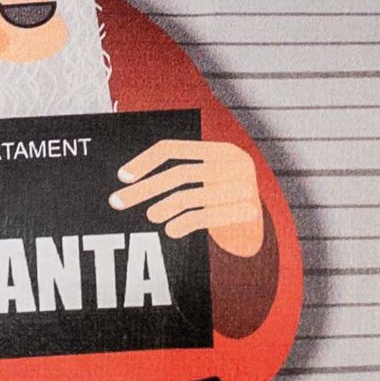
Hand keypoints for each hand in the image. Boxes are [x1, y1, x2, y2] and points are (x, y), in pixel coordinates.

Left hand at [110, 137, 264, 258]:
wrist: (262, 229)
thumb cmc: (226, 202)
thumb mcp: (209, 180)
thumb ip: (182, 174)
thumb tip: (129, 178)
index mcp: (222, 150)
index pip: (174, 149)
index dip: (145, 161)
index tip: (122, 177)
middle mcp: (234, 164)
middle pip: (177, 174)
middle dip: (143, 188)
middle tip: (117, 201)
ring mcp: (243, 188)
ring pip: (188, 195)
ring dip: (163, 207)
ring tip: (151, 216)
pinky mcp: (246, 212)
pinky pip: (203, 216)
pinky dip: (182, 224)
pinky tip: (171, 230)